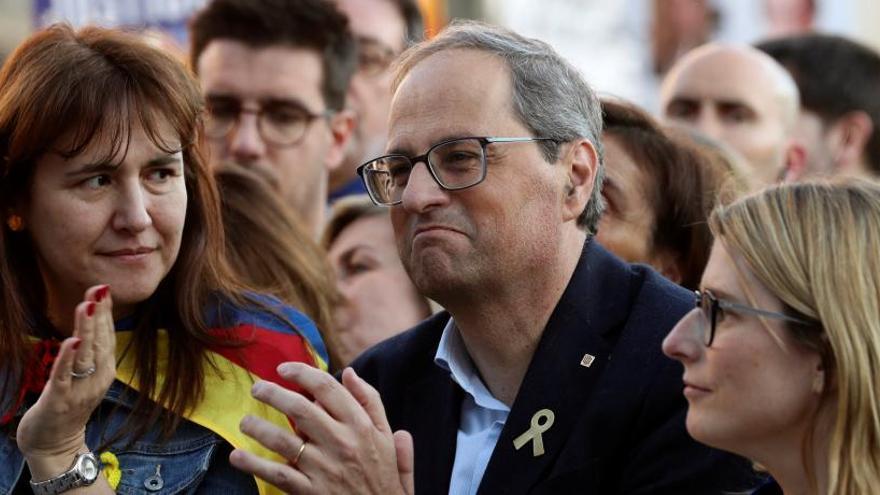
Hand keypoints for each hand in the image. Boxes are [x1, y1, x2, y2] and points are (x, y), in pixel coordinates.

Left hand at [17, 285, 115, 478]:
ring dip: (86, 330)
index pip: (108, 335)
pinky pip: (64, 376)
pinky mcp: (59, 400)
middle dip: (99, 314)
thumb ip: (92, 350)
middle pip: (100, 341)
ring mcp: (80, 390)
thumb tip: (95, 318)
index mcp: (105, 369)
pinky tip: (71, 341)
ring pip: (85, 355)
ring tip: (87, 307)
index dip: (106, 312)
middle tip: (99, 289)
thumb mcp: (86, 374)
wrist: (56, 443)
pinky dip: (68, 359)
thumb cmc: (69, 404)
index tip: (104, 289)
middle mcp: (97, 378)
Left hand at [230, 364, 414, 494]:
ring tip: (246, 421)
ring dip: (258, 427)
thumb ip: (370, 402)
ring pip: (284, 440)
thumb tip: (348, 373)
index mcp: (360, 425)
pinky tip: (237, 456)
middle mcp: (341, 442)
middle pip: (300, 409)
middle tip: (257, 388)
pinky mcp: (310, 491)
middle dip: (273, 393)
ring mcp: (323, 467)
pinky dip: (254, 465)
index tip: (283, 369)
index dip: (301, 373)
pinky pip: (277, 474)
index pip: (327, 388)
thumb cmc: (383, 474)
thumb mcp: (386, 434)